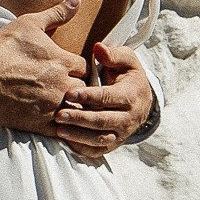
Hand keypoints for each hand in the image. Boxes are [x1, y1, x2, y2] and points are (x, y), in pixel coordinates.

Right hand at [0, 0, 84, 129]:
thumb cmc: (4, 46)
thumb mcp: (30, 24)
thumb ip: (57, 13)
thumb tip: (77, 0)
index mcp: (63, 61)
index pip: (85, 67)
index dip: (76, 68)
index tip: (67, 70)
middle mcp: (62, 84)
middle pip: (83, 90)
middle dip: (76, 88)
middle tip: (65, 87)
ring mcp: (52, 105)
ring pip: (75, 110)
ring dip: (70, 107)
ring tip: (60, 104)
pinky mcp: (39, 122)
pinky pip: (61, 129)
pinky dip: (61, 126)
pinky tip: (55, 122)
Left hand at [53, 34, 158, 162]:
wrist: (141, 100)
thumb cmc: (128, 76)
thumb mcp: (127, 60)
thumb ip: (113, 53)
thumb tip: (98, 48)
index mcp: (132, 96)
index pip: (108, 98)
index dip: (89, 96)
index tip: (69, 93)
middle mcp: (129, 118)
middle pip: (103, 121)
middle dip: (80, 119)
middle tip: (58, 115)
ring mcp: (121, 134)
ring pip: (100, 139)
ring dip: (78, 136)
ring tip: (59, 130)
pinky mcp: (113, 144)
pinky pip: (97, 151)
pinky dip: (81, 148)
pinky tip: (65, 140)